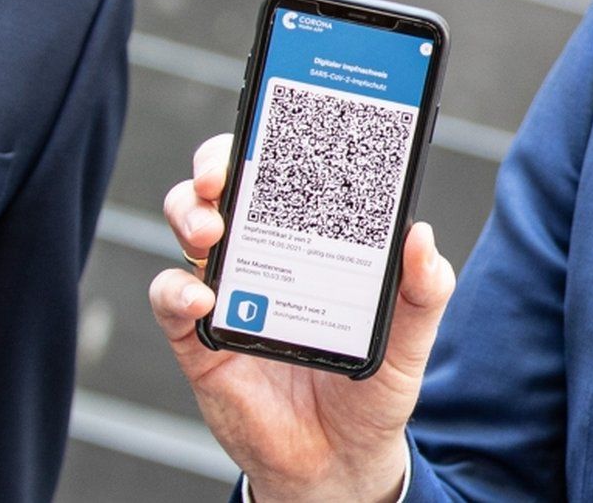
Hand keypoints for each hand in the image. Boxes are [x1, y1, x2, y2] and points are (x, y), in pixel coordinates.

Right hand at [150, 134, 455, 502]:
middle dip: (212, 167)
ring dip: (188, 217)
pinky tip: (201, 300)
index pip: (279, 177)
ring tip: (211, 232)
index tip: (270, 130)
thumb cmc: (368, 392)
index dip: (265, 144)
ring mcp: (226, 296)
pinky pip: (170, 304)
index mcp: (306, 245)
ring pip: (186, 232)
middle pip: (219, 191)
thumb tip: (419, 236)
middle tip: (221, 176)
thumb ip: (421, 293)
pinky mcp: (200, 340)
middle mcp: (260, 259)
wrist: (339, 462)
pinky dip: (175, 293)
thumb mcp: (407, 342)